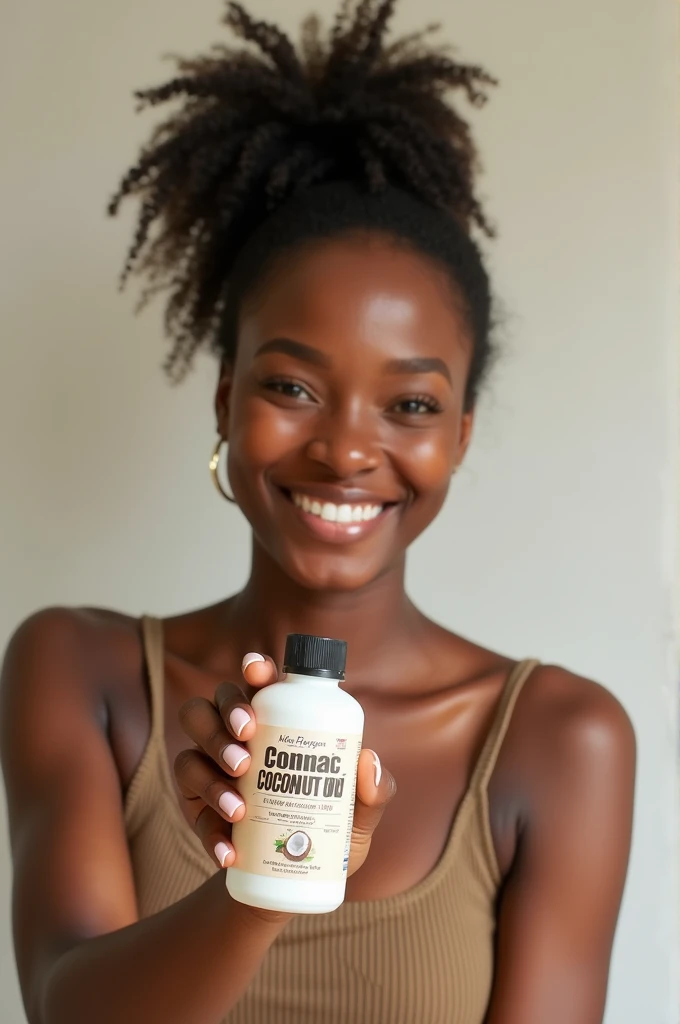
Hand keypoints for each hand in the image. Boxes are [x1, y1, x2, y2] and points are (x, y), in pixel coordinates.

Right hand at [174, 653, 394, 884]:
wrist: (297, 881)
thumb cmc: (329, 830)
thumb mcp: (358, 815)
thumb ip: (374, 792)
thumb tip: (369, 761)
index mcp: (273, 721)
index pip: (257, 682)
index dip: (255, 669)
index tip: (257, 673)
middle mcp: (233, 737)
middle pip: (209, 706)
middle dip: (224, 718)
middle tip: (248, 747)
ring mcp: (209, 770)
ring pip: (189, 752)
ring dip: (211, 775)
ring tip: (239, 807)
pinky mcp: (196, 808)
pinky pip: (192, 811)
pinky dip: (211, 832)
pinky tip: (230, 852)